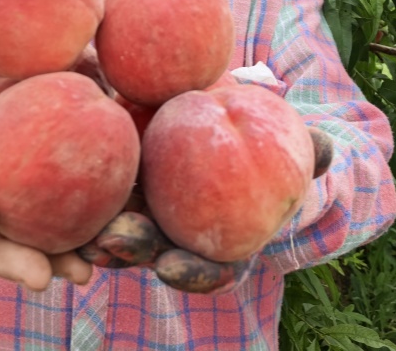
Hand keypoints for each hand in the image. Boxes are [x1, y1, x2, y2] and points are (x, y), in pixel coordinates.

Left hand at [77, 126, 334, 294]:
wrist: (235, 124)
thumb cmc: (271, 145)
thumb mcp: (291, 143)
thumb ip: (308, 148)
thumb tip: (326, 148)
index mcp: (221, 237)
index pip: (206, 265)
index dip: (188, 271)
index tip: (171, 267)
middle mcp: (182, 230)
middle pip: (153, 247)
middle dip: (132, 249)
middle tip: (112, 240)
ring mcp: (153, 208)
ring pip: (122, 226)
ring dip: (98, 231)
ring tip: (76, 221)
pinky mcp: (129, 178)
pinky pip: (107, 188)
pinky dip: (88, 192)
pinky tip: (68, 181)